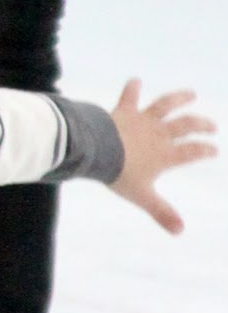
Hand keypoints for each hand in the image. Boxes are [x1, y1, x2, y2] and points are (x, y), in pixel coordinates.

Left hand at [108, 80, 217, 234]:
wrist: (98, 150)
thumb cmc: (120, 175)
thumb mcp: (142, 196)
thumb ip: (161, 213)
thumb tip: (180, 232)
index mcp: (165, 154)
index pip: (192, 151)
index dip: (205, 150)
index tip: (215, 150)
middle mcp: (159, 134)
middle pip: (186, 126)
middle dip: (201, 125)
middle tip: (212, 126)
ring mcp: (143, 120)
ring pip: (166, 105)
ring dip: (179, 98)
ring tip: (191, 93)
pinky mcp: (124, 111)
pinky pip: (129, 97)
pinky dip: (132, 88)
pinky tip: (135, 80)